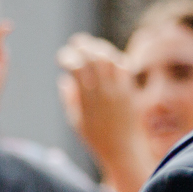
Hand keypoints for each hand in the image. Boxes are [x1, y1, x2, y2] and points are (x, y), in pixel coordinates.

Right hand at [56, 34, 150, 191]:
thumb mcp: (76, 122)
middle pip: (94, 58)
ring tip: (91, 46)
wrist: (124, 150)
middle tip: (76, 41)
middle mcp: (104, 92)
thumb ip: (69, 99)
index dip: (68, 57)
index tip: (62, 56)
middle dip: (83, 46)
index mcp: (87, 100)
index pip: (77, 68)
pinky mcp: (130, 90)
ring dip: (99, 48)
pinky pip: (123, 67)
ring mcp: (119, 90)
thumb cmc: (96, 139)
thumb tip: (64, 79)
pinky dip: (114, 58)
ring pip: (109, 59)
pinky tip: (108, 57)